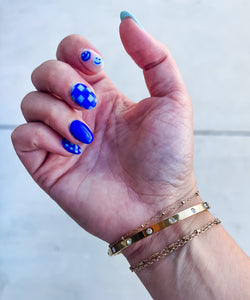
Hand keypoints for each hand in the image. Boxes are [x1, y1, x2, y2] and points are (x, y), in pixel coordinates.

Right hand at [11, 17, 196, 244]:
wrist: (157, 206)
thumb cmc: (168, 158)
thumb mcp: (172, 100)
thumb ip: (154, 58)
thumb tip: (126, 22)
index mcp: (103, 95)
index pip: (70, 55)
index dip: (74, 49)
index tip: (95, 64)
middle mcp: (79, 113)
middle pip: (45, 72)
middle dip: (62, 80)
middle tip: (89, 103)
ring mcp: (61, 138)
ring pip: (30, 101)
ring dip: (55, 111)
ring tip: (85, 136)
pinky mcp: (48, 164)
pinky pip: (23, 135)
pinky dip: (42, 135)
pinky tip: (70, 150)